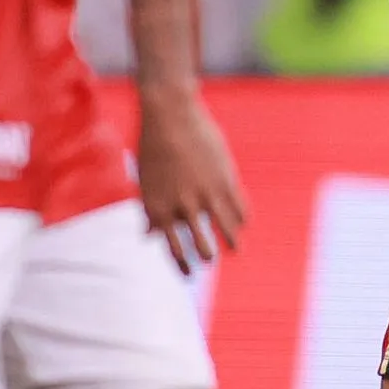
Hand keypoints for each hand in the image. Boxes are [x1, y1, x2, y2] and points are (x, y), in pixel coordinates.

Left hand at [138, 89, 248, 268]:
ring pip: (226, 230)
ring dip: (232, 243)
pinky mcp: (225, 180)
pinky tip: (243, 223)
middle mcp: (182, 207)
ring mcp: (206, 194)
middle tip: (210, 258)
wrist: (170, 114)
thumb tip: (149, 236)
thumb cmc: (153, 147)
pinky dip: (242, 218)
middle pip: (201, 245)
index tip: (189, 274)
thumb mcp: (145, 182)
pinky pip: (240, 208)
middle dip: (207, 255)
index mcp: (159, 210)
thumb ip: (150, 212)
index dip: (182, 265)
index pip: (173, 248)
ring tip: (235, 249)